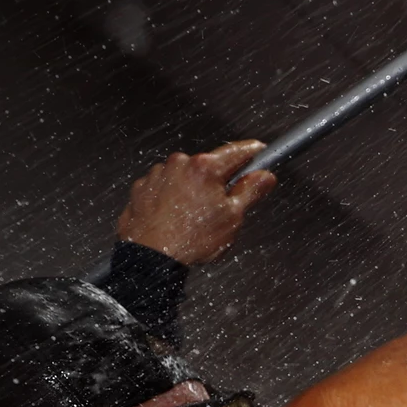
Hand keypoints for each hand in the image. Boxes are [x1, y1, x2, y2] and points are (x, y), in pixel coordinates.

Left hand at [115, 142, 277, 265]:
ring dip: (193, 191)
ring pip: (185, 177)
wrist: (153, 256)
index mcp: (205, 167)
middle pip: (208, 166)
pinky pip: (164, 187)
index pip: (237, 151)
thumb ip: (250, 191)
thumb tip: (264, 177)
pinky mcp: (143, 187)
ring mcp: (158, 174)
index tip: (258, 151)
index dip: (252, 152)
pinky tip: (177, 218)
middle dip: (218, 182)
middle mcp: (179, 164)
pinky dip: (172, 198)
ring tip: (194, 219)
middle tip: (222, 207)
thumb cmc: (191, 239)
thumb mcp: (232, 217)